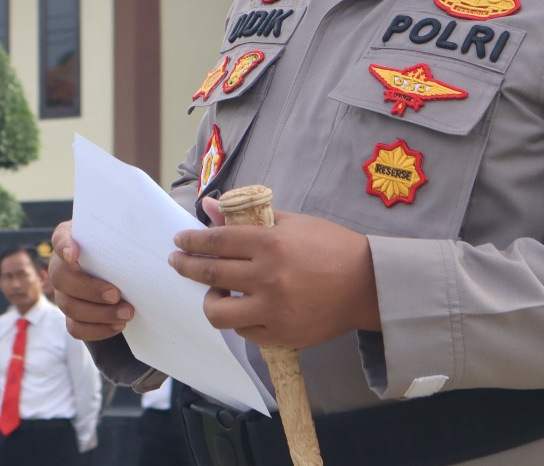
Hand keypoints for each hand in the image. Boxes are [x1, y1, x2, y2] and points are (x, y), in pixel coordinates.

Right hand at [48, 220, 134, 340]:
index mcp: (71, 240)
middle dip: (90, 290)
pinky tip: (117, 325)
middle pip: (62, 279)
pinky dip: (97, 329)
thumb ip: (122, 237)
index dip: (64, 246)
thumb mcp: (117, 236)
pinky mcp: (71, 314)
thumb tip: (147, 245)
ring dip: (99, 314)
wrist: (116, 267)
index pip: (60, 238)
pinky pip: (75, 327)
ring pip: (69, 306)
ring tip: (126, 313)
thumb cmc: (116, 247)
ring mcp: (63, 292)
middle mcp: (60, 266)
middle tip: (116, 295)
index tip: (74, 254)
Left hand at [168, 195, 380, 349]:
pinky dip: (238, 319)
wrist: (367, 284)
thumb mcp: (291, 222)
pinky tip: (242, 307)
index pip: (216, 241)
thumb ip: (247, 217)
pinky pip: (244, 332)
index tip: (180, 241)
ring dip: (209, 301)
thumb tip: (209, 207)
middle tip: (176, 261)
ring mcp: (274, 310)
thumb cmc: (330, 246)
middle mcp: (268, 278)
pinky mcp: (282, 335)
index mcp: (271, 243)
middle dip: (185, 266)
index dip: (192, 241)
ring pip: (219, 313)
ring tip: (214, 293)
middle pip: (210, 275)